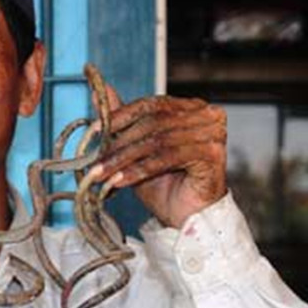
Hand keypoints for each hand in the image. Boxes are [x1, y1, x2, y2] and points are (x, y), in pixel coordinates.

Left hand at [95, 88, 227, 228]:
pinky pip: (167, 158)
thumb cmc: (164, 183)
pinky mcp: (213, 154)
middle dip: (119, 143)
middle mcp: (206, 115)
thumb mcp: (135, 148)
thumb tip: (98, 91)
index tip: (93, 131)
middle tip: (94, 160)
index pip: (151, 104)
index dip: (120, 116)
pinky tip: (120, 181)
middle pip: (153, 122)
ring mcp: (213, 133)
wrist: (186, 217)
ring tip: (101, 173)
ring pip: (157, 141)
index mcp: (190, 107)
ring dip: (124, 159)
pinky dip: (139, 170)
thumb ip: (122, 119)